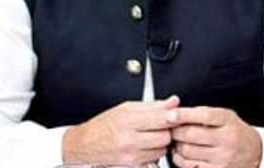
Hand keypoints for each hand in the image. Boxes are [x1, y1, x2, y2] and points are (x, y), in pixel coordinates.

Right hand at [62, 95, 180, 166]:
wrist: (85, 144)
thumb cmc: (104, 124)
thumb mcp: (126, 108)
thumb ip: (153, 106)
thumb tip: (173, 101)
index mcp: (128, 120)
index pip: (160, 119)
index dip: (173, 117)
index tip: (177, 114)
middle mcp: (129, 139)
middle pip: (165, 136)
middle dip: (165, 130)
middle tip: (159, 125)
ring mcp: (131, 155)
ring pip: (162, 150)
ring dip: (160, 143)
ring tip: (149, 135)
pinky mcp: (132, 165)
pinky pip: (154, 159)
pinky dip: (154, 153)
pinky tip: (146, 146)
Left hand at [170, 106, 261, 167]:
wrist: (254, 152)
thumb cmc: (234, 132)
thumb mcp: (224, 116)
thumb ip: (201, 113)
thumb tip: (175, 113)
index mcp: (227, 121)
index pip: (203, 116)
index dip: (183, 115)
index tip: (169, 115)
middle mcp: (227, 140)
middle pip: (191, 135)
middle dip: (175, 131)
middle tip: (170, 129)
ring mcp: (223, 158)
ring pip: (187, 151)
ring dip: (177, 145)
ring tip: (178, 141)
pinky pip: (190, 166)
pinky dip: (181, 159)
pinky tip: (183, 154)